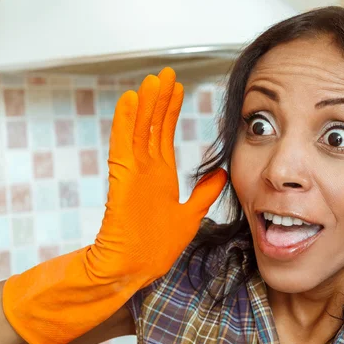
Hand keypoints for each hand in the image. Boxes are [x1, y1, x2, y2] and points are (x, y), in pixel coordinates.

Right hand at [91, 67, 226, 285]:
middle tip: (165, 73)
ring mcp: (132, 173)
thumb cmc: (156, 247)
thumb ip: (205, 192)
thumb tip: (221, 172)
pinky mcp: (122, 181)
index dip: (170, 110)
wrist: (135, 270)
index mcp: (161, 176)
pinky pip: (123, 147)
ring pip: (137, 130)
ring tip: (150, 80)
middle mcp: (146, 169)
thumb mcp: (191, 214)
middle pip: (152, 126)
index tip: (178, 87)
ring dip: (143, 104)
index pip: (165, 134)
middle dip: (159, 99)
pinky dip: (125, 123)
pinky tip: (129, 101)